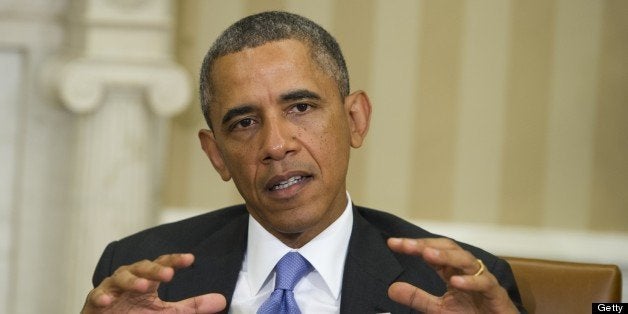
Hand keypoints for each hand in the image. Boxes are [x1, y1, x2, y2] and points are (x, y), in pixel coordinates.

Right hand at [82, 253, 226, 312]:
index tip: (190, 259)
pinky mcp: (94, 302)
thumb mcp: (166, 313)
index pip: (163, 264)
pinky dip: (102, 296)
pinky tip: (108, 300)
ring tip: (144, 286)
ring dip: (132, 281)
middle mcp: (129, 278)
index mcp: (147, 278)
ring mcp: (111, 288)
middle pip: (142, 267)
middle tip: (168, 275)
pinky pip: (97, 295)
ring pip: (120, 277)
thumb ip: (192, 307)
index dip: (175, 260)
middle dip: (154, 269)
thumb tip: (222, 301)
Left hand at [387, 238, 517, 313]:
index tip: (393, 243)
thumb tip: (391, 288)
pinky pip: (485, 284)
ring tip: (427, 254)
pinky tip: (456, 282)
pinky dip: (471, 282)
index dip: (414, 246)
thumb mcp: (438, 309)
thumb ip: (417, 297)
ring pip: (467, 260)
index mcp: (453, 271)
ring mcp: (483, 280)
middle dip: (427, 245)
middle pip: (449, 248)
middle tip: (407, 245)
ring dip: (447, 256)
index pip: (432, 252)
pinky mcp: (497, 294)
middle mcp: (467, 271)